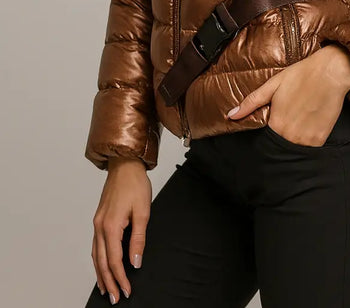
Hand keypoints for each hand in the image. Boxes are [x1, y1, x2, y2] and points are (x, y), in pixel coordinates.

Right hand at [91, 157, 151, 302]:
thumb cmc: (135, 184)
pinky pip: (95, 246)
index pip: (114, 260)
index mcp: (110, 226)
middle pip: (101, 262)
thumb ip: (138, 239)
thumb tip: (135, 262)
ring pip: (95, 255)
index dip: (121, 278)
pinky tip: (101, 266)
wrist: (125, 164)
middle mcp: (99, 226)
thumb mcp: (143, 212)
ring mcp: (97, 223)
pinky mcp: (99, 219)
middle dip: (108, 282)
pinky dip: (98, 260)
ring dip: (100, 274)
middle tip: (114, 298)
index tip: (126, 290)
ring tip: (105, 289)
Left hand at [225, 44, 349, 146]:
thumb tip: (230, 116)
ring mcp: (306, 140)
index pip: (265, 139)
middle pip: (281, 144)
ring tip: (301, 117)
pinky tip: (310, 121)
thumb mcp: (273, 85)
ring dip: (295, 137)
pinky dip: (308, 138)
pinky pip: (310, 146)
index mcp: (276, 124)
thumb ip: (251, 103)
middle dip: (282, 135)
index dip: (269, 130)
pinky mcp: (321, 139)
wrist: (330, 72)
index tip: (275, 121)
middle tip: (290, 117)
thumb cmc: (301, 75)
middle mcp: (290, 136)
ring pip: (295, 147)